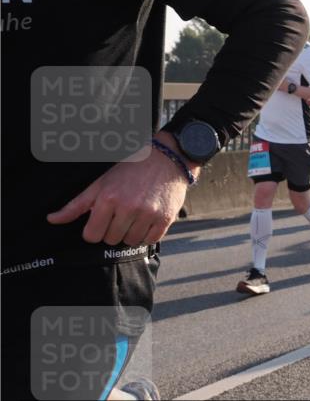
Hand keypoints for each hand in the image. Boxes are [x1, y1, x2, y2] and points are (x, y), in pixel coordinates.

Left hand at [47, 131, 192, 246]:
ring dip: (130, 233)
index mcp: (108, 198)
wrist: (166, 160)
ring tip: (134, 216)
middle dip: (113, 230)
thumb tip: (51, 219)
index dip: (95, 230)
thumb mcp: (100, 183)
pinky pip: (150, 240)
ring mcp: (148, 213)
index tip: (102, 221)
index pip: (92, 235)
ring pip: (130, 241)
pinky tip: (146, 220)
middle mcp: (128, 207)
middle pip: (111, 240)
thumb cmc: (131, 170)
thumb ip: (76, 205)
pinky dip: (147, 234)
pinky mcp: (165, 218)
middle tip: (120, 215)